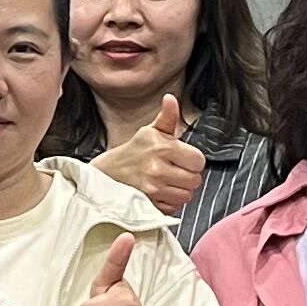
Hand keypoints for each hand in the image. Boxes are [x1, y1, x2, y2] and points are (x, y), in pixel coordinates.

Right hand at [93, 94, 206, 218]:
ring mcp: (152, 188)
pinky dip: (170, 202)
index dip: (194, 161)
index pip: (198, 161)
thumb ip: (167, 117)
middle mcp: (157, 167)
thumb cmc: (135, 151)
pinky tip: (161, 192)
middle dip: (189, 177)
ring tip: (169, 182)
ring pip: (186, 195)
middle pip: (195, 180)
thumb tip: (170, 98)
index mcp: (161, 146)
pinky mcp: (148, 203)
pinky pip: (173, 207)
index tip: (183, 159)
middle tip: (176, 171)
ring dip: (181, 190)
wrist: (108, 173)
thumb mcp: (150, 131)